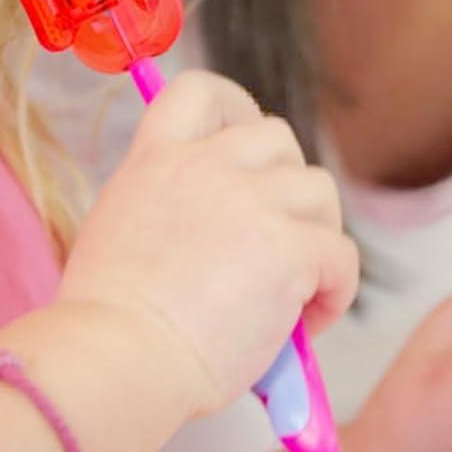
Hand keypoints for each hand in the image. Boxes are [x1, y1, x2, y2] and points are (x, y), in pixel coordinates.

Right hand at [60, 70, 359, 413]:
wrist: (118, 360)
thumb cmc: (109, 324)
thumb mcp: (121, 230)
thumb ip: (169, 206)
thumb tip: (218, 233)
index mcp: (157, 159)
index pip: (201, 91)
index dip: (235, 107)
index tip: (246, 141)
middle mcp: (207, 166)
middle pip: (278, 139)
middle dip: (286, 186)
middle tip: (277, 241)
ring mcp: (253, 202)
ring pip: (319, 191)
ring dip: (317, 234)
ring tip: (296, 287)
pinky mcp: (291, 247)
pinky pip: (342, 255)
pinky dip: (335, 289)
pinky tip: (307, 323)